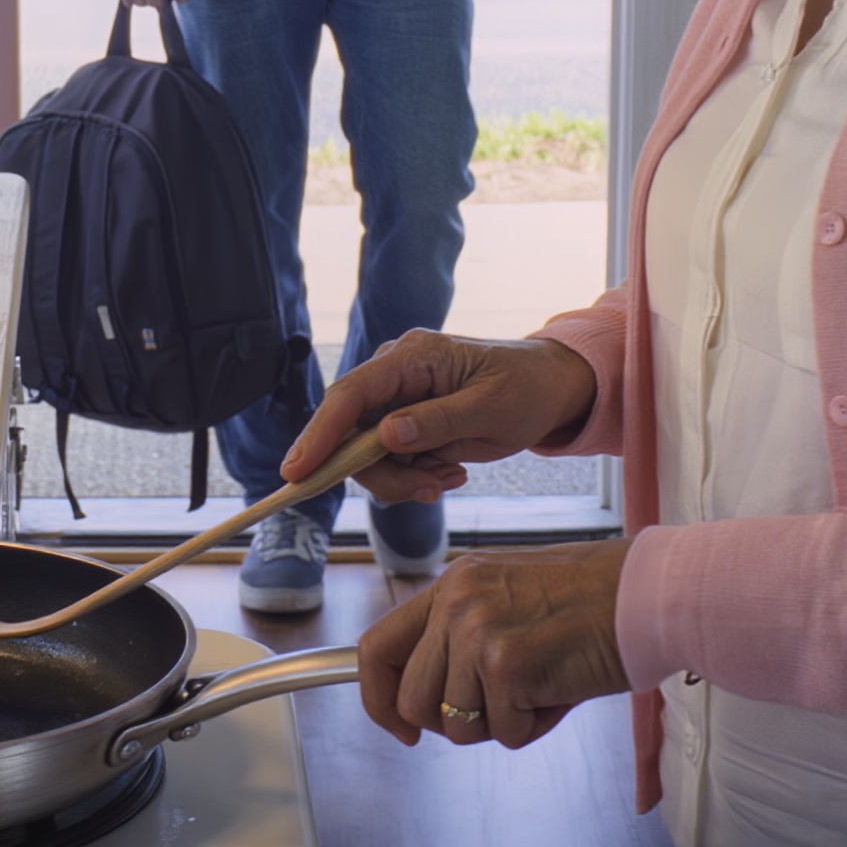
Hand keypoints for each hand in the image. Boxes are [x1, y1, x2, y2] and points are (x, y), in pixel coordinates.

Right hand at [281, 331, 596, 504]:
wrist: (548, 391)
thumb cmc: (526, 387)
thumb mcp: (491, 408)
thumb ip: (438, 421)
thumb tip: (386, 435)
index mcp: (414, 356)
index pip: (352, 393)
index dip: (320, 432)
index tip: (297, 472)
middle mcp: (397, 374)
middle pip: (352, 433)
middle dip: (384, 472)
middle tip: (430, 489)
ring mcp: (399, 400)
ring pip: (369, 456)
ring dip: (406, 479)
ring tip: (450, 478)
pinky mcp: (406, 424)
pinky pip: (390, 462)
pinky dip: (417, 478)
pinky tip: (451, 473)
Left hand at [360, 540, 630, 749]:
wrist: (641, 591)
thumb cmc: (587, 600)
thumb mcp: (506, 598)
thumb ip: (462, 636)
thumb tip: (427, 699)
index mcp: (453, 582)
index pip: (377, 647)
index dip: (378, 700)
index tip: (401, 727)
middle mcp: (456, 602)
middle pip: (411, 700)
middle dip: (452, 721)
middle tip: (500, 706)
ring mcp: (477, 631)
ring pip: (455, 725)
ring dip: (500, 722)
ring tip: (540, 683)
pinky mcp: (506, 663)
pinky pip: (502, 733)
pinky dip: (534, 725)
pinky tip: (559, 687)